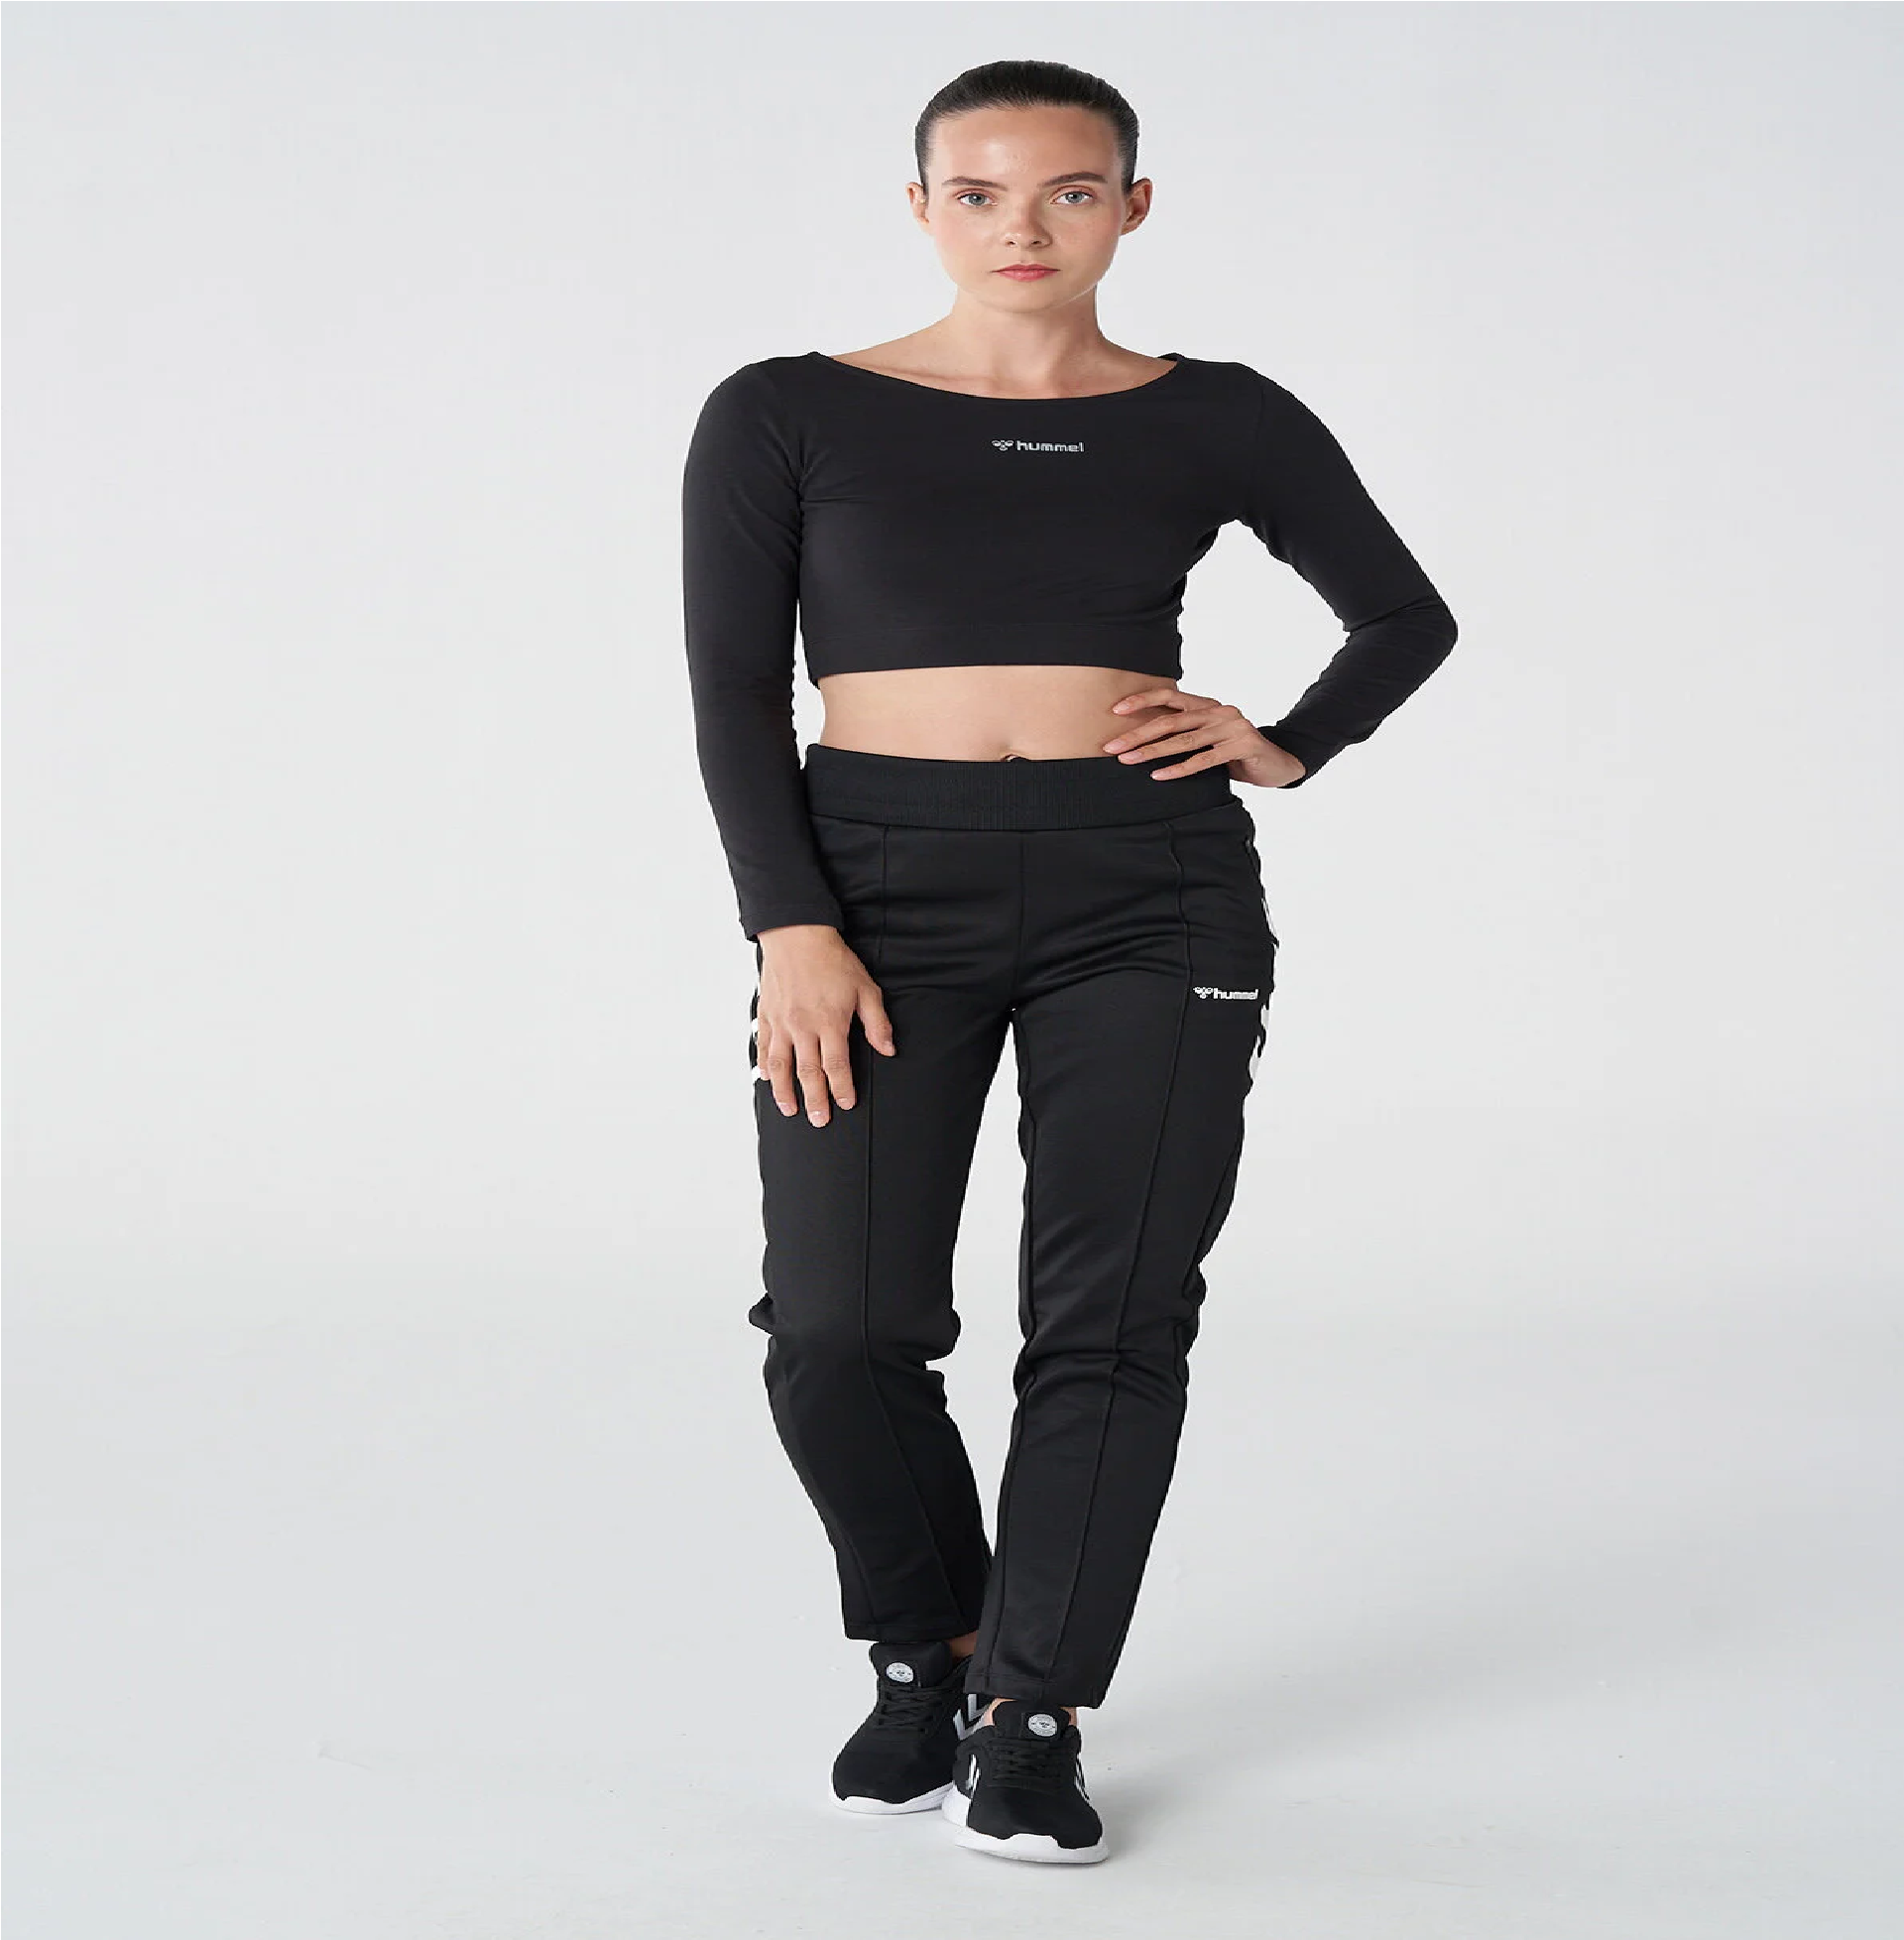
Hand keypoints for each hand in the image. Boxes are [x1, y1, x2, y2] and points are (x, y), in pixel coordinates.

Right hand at [753, 925, 895, 1125]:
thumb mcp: (865, 988)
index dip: (842, 1088)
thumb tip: (888, 1049)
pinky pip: (763, 1046)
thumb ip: (877, 1023)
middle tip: (819, 1120)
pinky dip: (765, 1065)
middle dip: (815, 1100)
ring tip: (790, 1109)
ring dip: (784, 1091)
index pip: (836, 1066)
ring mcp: (781, 1022)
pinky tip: (766, 1078)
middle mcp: (803, 1027)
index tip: (846, 1104)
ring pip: (781, 1065)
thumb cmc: (833, 960)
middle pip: (808, 1072)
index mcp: (829, 1022)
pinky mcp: (766, 1015)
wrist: (797, 935)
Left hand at [1103, 688, 1307, 787]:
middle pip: (1171, 721)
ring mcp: (1232, 726)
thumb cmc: (1234, 753)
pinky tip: (1160, 776)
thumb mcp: (1209, 740)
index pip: (1170, 696)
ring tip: (1128, 761)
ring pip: (1184, 740)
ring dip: (1152, 752)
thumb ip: (1185, 735)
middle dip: (1138, 734)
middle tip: (1112, 747)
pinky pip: (1204, 759)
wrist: (1277, 764)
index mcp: (1207, 705)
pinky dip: (1180, 769)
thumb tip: (1140, 743)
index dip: (1142, 700)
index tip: (1115, 711)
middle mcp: (1219, 711)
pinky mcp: (1243, 745)